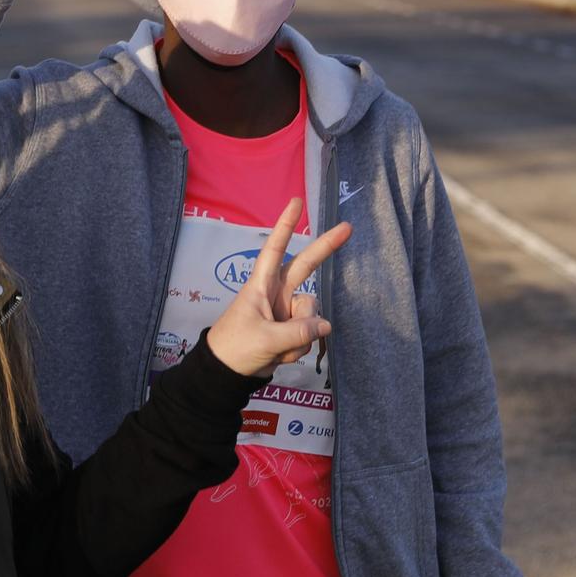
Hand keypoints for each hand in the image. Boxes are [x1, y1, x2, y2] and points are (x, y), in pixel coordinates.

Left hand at [204, 198, 350, 377]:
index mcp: (261, 285)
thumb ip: (299, 333)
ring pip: (311, 314)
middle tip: (349, 227)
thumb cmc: (235, 348)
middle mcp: (276, 293)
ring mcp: (285, 311)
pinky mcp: (291, 330)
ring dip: (300, 336)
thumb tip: (326, 326)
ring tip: (276, 348)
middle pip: (306, 266)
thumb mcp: (266, 339)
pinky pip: (308, 335)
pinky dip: (297, 349)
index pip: (275, 249)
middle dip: (326, 248)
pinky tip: (279, 355)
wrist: (226, 374)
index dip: (286, 225)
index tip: (296, 202)